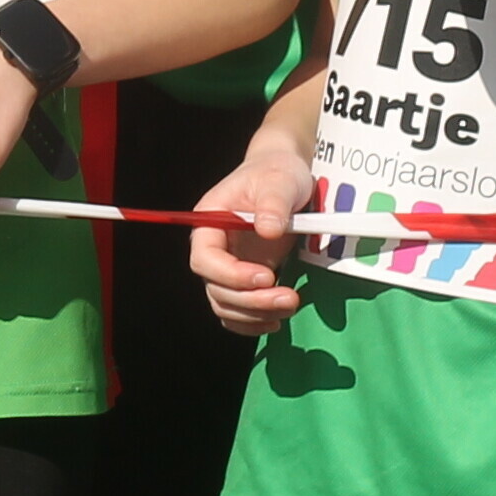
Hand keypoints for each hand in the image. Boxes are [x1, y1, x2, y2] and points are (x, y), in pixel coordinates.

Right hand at [184, 129, 313, 336]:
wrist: (285, 178)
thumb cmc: (277, 173)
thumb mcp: (279, 181)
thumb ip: (273, 203)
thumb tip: (267, 231)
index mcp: (210, 221)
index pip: (204, 258)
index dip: (230, 274)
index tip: (267, 276)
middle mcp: (214, 248)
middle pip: (216, 288)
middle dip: (251, 300)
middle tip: (290, 298)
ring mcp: (228, 266)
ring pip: (226, 304)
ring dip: (255, 314)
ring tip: (291, 304)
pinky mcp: (244, 280)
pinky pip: (236, 312)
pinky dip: (251, 322)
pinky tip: (276, 320)